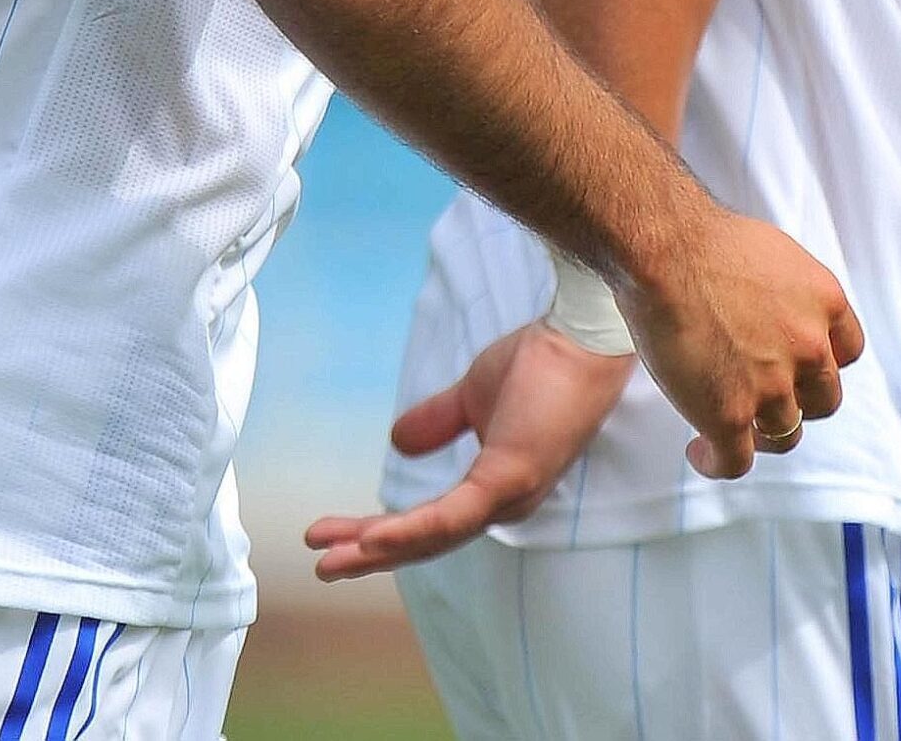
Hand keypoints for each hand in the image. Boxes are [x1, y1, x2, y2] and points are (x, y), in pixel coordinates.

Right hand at [304, 321, 633, 580]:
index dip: (382, 534)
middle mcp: (504, 504)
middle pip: (426, 541)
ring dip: (380, 551)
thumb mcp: (473, 395)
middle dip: (370, 555)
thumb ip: (438, 423)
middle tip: (321, 565)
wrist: (579, 333)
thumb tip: (397, 442)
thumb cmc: (541, 361)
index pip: (430, 523)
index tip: (333, 536)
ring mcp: (510, 495)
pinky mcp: (511, 477)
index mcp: (494, 488)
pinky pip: (454, 515)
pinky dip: (412, 530)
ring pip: (435, 537)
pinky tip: (374, 537)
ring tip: (332, 561)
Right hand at [620, 197, 864, 480]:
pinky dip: (717, 462)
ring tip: (725, 423)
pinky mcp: (731, 414)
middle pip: (824, 399)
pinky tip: (699, 452)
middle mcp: (809, 347)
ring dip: (758, 432)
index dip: (820, 365)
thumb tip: (765, 313)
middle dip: (796, 401)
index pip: (846, 352)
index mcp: (825, 301)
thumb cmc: (700, 239)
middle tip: (761, 395)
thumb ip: (785, 293)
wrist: (663, 248)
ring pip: (784, 434)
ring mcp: (773, 385)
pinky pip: (735, 461)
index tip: (797, 368)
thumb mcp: (771, 254)